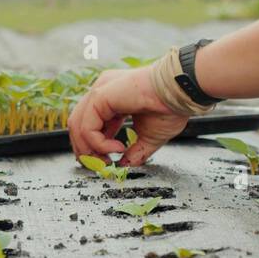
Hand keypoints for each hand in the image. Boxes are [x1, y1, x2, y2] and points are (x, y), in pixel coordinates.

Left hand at [68, 67, 189, 165]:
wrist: (181, 93)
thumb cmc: (171, 107)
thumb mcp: (150, 137)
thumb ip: (135, 151)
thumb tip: (124, 166)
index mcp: (112, 97)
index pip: (89, 123)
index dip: (93, 146)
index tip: (106, 162)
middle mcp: (103, 91)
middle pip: (77, 124)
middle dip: (86, 150)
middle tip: (101, 166)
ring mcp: (100, 91)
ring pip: (77, 125)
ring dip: (88, 149)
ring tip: (107, 161)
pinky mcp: (100, 95)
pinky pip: (87, 126)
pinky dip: (98, 143)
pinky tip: (118, 148)